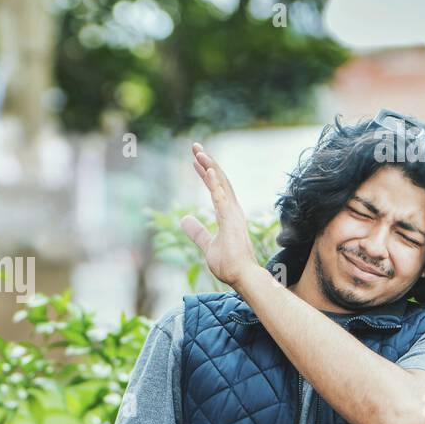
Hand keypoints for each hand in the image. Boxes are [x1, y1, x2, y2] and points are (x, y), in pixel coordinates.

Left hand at [180, 142, 260, 289]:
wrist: (241, 277)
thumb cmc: (228, 263)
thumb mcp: (206, 244)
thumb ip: (197, 231)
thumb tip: (184, 219)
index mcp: (228, 213)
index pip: (215, 187)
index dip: (205, 172)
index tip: (195, 159)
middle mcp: (232, 209)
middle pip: (219, 179)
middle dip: (207, 161)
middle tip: (195, 146)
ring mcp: (233, 214)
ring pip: (220, 184)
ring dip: (209, 167)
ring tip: (198, 152)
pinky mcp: (231, 221)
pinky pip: (221, 198)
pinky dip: (214, 183)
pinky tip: (208, 170)